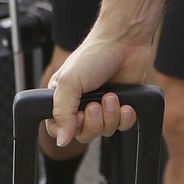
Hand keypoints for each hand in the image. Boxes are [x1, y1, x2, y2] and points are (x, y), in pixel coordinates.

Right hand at [47, 32, 154, 146]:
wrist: (124, 42)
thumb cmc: (93, 55)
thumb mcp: (69, 83)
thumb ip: (62, 113)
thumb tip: (61, 141)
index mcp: (63, 99)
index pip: (58, 129)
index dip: (69, 128)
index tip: (78, 115)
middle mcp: (81, 105)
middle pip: (83, 134)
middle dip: (93, 122)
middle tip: (96, 104)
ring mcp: (103, 106)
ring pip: (104, 131)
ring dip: (110, 116)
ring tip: (111, 96)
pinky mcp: (122, 105)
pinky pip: (123, 125)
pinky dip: (125, 117)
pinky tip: (125, 104)